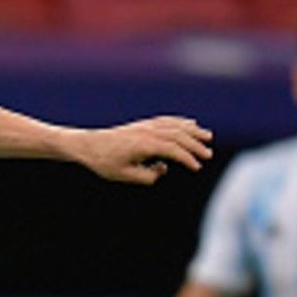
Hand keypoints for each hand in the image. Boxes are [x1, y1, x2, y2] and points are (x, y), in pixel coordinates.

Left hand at [74, 117, 212, 183]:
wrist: (87, 145)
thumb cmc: (104, 162)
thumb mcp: (125, 176)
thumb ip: (147, 176)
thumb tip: (162, 169)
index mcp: (144, 144)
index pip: (172, 150)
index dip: (187, 158)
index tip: (197, 167)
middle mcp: (147, 132)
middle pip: (177, 135)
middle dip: (195, 144)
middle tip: (208, 154)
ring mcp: (145, 126)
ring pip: (174, 125)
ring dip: (192, 131)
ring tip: (207, 136)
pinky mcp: (142, 125)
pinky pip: (166, 121)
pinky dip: (180, 122)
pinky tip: (190, 124)